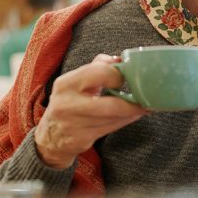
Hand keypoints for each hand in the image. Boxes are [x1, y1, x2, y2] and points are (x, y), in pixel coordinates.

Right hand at [34, 53, 148, 168]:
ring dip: (133, 112)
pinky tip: (133, 115)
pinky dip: (125, 120)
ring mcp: (75, 124)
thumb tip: (119, 59)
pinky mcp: (82, 139)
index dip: (118, 75)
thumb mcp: (75, 82)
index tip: (126, 77)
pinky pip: (111, 128)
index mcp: (66, 83)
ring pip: (114, 118)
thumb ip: (96, 67)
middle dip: (132, 102)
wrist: (51, 136)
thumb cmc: (69, 103)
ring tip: (144, 106)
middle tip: (145, 97)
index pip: (100, 72)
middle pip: (112, 104)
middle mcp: (68, 104)